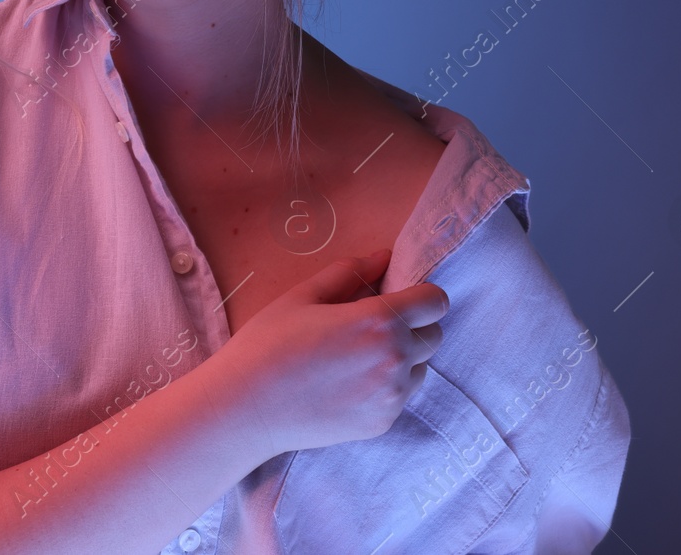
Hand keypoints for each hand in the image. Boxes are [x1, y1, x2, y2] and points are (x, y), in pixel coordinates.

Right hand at [206, 249, 448, 458]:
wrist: (245, 408)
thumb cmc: (268, 343)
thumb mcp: (303, 296)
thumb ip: (349, 272)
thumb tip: (383, 256)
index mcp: (378, 320)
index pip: (435, 302)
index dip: (421, 295)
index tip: (399, 298)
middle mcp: (395, 359)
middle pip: (434, 335)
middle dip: (412, 326)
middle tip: (370, 327)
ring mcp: (391, 396)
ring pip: (420, 368)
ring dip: (402, 358)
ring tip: (356, 357)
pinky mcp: (382, 423)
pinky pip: (401, 396)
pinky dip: (386, 386)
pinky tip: (348, 383)